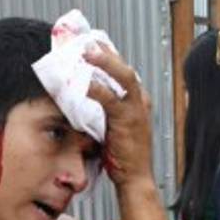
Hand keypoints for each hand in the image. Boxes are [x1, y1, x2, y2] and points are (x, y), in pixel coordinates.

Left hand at [84, 45, 152, 187]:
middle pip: (125, 68)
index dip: (108, 57)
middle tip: (87, 41)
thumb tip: (80, 99)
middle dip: (106, 53)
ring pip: (123, 76)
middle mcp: (139, 101)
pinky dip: (98, 89)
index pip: (123, 72)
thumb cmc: (122, 157)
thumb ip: (101, 111)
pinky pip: (112, 99)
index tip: (91, 44)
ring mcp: (135, 110)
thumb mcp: (111, 127)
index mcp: (137, 101)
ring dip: (104, 62)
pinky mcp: (127, 120)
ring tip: (86, 52)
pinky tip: (84, 84)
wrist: (134, 178)